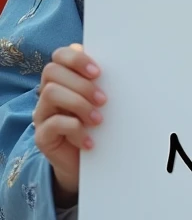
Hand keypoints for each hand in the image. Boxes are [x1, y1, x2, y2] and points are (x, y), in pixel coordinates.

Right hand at [32, 43, 105, 202]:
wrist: (90, 164)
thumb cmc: (98, 125)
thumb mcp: (101, 102)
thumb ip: (102, 82)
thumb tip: (121, 65)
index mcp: (63, 78)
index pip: (60, 55)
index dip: (77, 59)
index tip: (98, 72)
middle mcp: (47, 92)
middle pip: (52, 71)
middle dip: (81, 83)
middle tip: (103, 100)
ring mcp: (42, 114)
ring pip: (50, 93)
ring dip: (79, 104)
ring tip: (98, 120)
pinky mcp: (42, 136)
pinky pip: (52, 124)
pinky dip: (75, 130)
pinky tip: (90, 141)